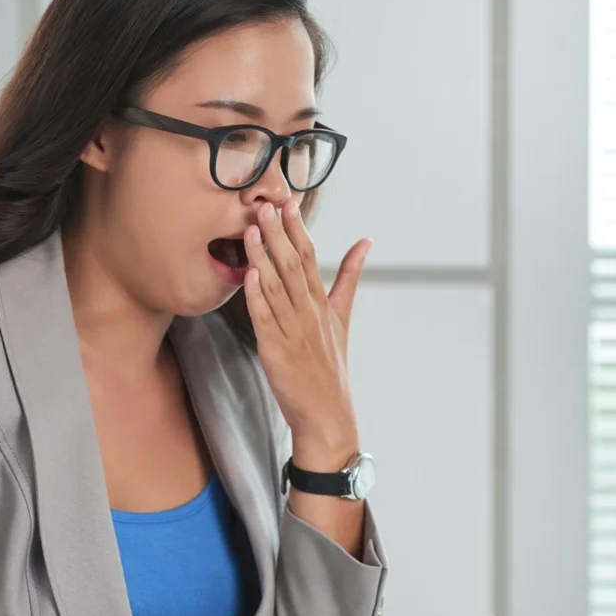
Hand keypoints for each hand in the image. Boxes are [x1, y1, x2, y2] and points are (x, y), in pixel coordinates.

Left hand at [242, 198, 370, 468]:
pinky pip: (264, 317)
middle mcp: (309, 312)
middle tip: (266, 204)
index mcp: (322, 303)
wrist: (327, 413)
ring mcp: (292, 330)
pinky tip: (249, 274)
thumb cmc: (331, 366)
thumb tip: (366, 241)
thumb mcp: (343, 316)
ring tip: (252, 228)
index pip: (310, 257)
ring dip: (263, 256)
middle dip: (278, 233)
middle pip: (293, 265)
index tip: (288, 202)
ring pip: (276, 286)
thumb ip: (350, 276)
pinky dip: (257, 295)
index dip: (297, 229)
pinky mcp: (276, 349)